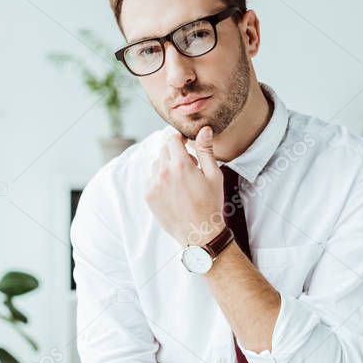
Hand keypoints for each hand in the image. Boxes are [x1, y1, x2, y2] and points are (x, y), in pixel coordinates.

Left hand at [144, 126, 223, 245]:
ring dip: (167, 166)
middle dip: (175, 153)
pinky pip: (151, 179)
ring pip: (156, 164)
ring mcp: (153, 185)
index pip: (172, 139)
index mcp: (180, 165)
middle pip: (164, 150)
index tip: (187, 146)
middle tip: (189, 167)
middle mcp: (163, 173)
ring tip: (181, 181)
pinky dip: (160, 180)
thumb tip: (203, 129)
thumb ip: (206, 150)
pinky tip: (174, 192)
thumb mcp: (214, 175)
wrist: (199, 232)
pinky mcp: (149, 196)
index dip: (180, 140)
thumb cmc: (210, 203)